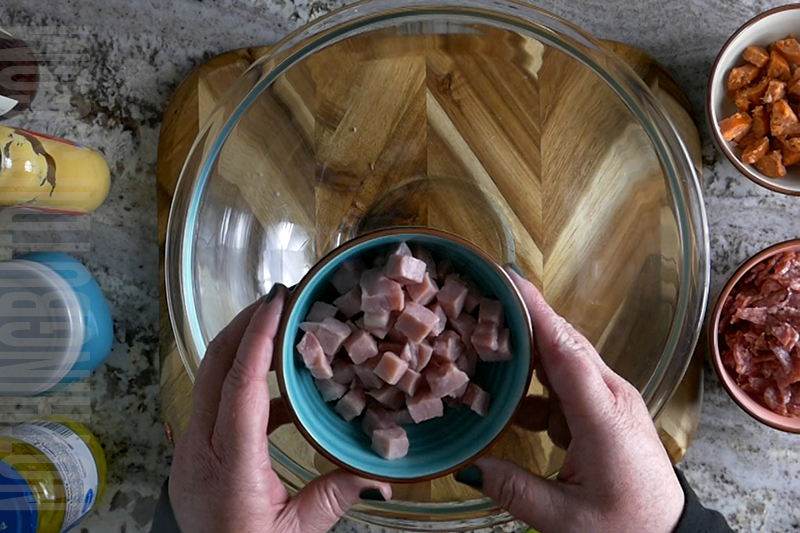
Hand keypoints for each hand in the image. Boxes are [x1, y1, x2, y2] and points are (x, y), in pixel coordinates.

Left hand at [168, 286, 391, 532]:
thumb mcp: (298, 532)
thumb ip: (336, 496)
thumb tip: (383, 476)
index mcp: (228, 463)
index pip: (240, 384)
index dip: (258, 337)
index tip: (277, 301)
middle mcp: (200, 448)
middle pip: (214, 366)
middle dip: (245, 325)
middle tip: (281, 300)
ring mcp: (191, 450)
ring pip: (211, 380)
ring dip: (244, 350)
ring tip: (281, 333)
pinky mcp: (195, 455)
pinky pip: (217, 404)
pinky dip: (246, 385)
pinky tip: (279, 392)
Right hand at [456, 270, 684, 532]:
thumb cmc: (628, 527)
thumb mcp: (566, 519)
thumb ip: (514, 490)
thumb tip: (468, 468)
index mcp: (604, 416)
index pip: (565, 351)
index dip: (537, 313)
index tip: (510, 280)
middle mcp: (610, 397)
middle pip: (563, 344)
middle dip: (525, 317)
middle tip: (485, 296)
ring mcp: (609, 401)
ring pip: (562, 360)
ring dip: (526, 349)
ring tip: (486, 338)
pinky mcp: (604, 411)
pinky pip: (564, 384)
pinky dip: (534, 383)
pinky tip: (506, 393)